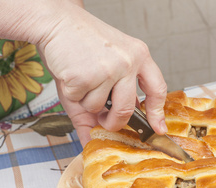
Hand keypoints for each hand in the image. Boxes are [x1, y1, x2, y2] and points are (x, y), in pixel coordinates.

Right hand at [36, 4, 167, 145]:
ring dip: (86, 101)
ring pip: (98, 108)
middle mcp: (127, 62)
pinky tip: (71, 74)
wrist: (57, 22)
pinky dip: (71, 94)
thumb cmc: (83, 45)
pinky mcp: (85, 76)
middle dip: (114, 123)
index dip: (157, 113)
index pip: (157, 89)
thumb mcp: (106, 66)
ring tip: (82, 78)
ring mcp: (107, 70)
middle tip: (105, 122)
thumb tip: (103, 136)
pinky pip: (79, 101)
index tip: (158, 128)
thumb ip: (111, 100)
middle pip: (126, 110)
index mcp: (139, 55)